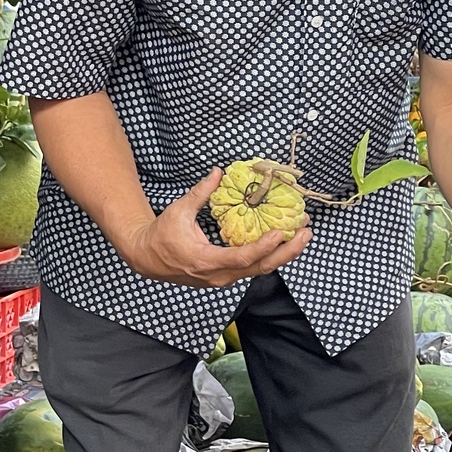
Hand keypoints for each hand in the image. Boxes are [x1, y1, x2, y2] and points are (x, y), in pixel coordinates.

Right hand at [115, 170, 310, 287]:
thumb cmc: (161, 235)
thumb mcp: (179, 211)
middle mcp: (218, 276)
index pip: (242, 258)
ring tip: (301, 235)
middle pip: (260, 268)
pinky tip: (282, 242)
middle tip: (306, 233)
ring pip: (260, 270)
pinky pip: (252, 269)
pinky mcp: (225, 277)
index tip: (281, 232)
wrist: (145, 257)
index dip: (264, 247)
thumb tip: (218, 172)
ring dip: (282, 254)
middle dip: (286, 252)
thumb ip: (200, 192)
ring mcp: (222, 279)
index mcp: (206, 261)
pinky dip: (270, 255)